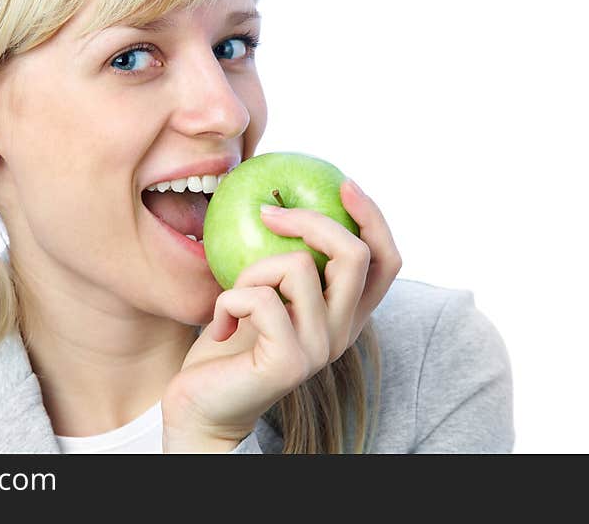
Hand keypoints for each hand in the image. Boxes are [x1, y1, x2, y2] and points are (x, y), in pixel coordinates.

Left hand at [161, 179, 401, 451]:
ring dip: (251, 270)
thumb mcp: (262, 289)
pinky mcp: (290, 361)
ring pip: (298, 268)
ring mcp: (320, 349)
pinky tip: (218, 326)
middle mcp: (343, 332)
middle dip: (310, 220)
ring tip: (232, 298)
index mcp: (344, 313)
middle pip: (354, 254)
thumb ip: (282, 258)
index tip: (342, 183)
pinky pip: (258, 298)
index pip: (386, 261)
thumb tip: (277, 198)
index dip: (373, 218)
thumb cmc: (229, 341)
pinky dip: (227, 302)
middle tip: (268, 213)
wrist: (202, 404)